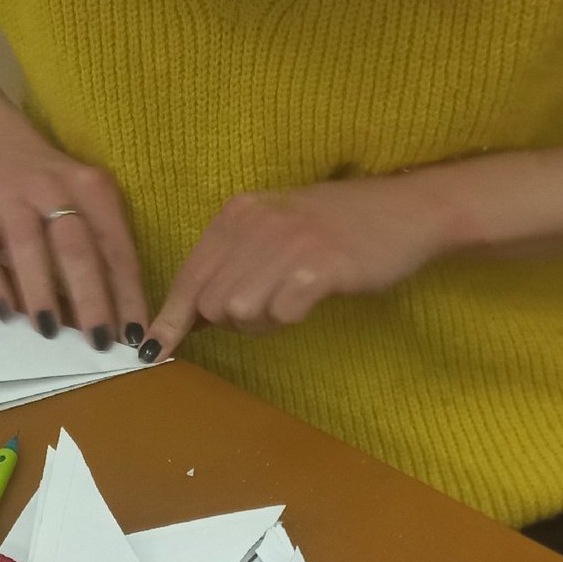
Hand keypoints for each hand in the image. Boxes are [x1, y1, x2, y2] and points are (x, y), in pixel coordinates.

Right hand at [0, 132, 148, 349]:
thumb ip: (105, 249)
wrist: (1, 148)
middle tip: (98, 341)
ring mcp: (10, 199)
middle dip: (90, 298)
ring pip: (27, 246)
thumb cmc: (60, 190)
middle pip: (75, 248)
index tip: (134, 335)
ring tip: (48, 331)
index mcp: (92, 188)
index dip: (128, 294)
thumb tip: (123, 319)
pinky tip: (2, 312)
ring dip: (39, 291)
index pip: (116, 247)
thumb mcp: (91, 203)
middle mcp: (52, 189)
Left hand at [143, 177, 456, 357]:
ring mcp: (289, 241)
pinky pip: (282, 313)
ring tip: (293, 301)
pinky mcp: (322, 265)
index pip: (189, 275)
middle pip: (211, 302)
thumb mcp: (276, 228)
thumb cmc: (341, 226)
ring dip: (264, 322)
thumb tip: (191, 315)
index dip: (169, 318)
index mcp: (239, 212)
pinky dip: (292, 317)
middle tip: (271, 308)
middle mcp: (257, 222)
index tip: (151, 351)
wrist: (410, 210)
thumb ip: (233, 263)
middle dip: (232, 321)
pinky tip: (312, 299)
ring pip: (241, 312)